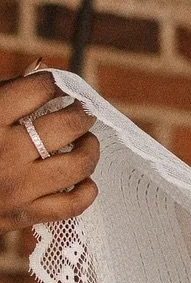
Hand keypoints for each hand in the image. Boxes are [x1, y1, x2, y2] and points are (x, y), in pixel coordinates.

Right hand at [0, 70, 99, 229]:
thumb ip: (5, 92)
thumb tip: (40, 68)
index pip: (36, 90)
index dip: (54, 83)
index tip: (58, 85)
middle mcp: (6, 152)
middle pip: (66, 126)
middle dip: (82, 113)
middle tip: (83, 111)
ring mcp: (19, 187)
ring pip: (77, 166)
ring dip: (89, 150)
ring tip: (86, 142)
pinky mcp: (25, 214)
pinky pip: (72, 205)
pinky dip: (86, 190)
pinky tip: (83, 179)